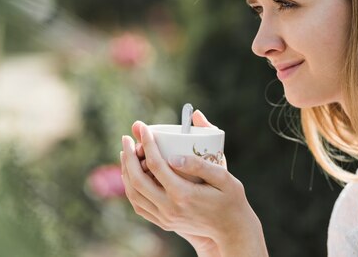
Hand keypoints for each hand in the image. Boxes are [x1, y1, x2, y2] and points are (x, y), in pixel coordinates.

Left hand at [120, 113, 267, 256]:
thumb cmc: (231, 199)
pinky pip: (139, 206)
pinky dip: (131, 188)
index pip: (155, 164)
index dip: (147, 143)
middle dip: (128, 155)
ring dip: (126, 171)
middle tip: (126, 138)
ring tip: (126, 153)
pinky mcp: (164, 223)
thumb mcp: (223, 177)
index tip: (142, 128)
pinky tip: (131, 175)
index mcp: (183, 194)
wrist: (232, 230)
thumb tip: (173, 155)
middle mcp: (169, 208)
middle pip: (137, 179)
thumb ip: (199, 165)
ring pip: (134, 194)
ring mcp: (165, 218)